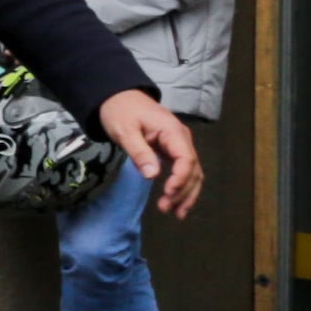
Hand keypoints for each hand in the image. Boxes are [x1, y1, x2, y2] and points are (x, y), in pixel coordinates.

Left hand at [103, 91, 203, 217]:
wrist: (117, 97)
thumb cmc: (120, 111)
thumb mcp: (125, 131)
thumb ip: (139, 152)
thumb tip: (153, 175)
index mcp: (173, 132)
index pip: (186, 159)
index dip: (180, 179)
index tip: (168, 193)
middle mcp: (182, 139)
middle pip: (193, 170)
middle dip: (183, 192)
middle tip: (166, 209)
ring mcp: (179, 145)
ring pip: (192, 173)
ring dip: (186, 194)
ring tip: (175, 214)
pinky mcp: (173, 150)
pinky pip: (184, 171)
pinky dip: (182, 187)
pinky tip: (176, 202)